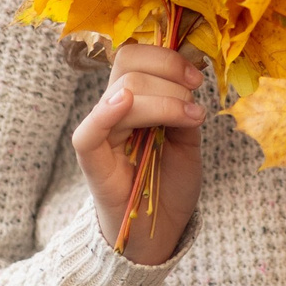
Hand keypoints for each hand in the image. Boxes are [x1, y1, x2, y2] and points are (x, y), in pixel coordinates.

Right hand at [73, 41, 206, 264]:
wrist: (159, 228)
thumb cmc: (170, 182)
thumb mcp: (187, 139)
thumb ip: (181, 107)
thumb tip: (188, 78)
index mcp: (134, 98)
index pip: (135, 56)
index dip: (166, 58)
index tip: (197, 79)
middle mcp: (113, 110)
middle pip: (129, 66)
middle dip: (169, 74)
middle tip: (194, 97)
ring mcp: (101, 133)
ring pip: (124, 92)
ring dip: (165, 100)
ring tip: (190, 120)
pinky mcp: (93, 160)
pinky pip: (89, 131)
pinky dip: (106, 113)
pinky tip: (126, 104)